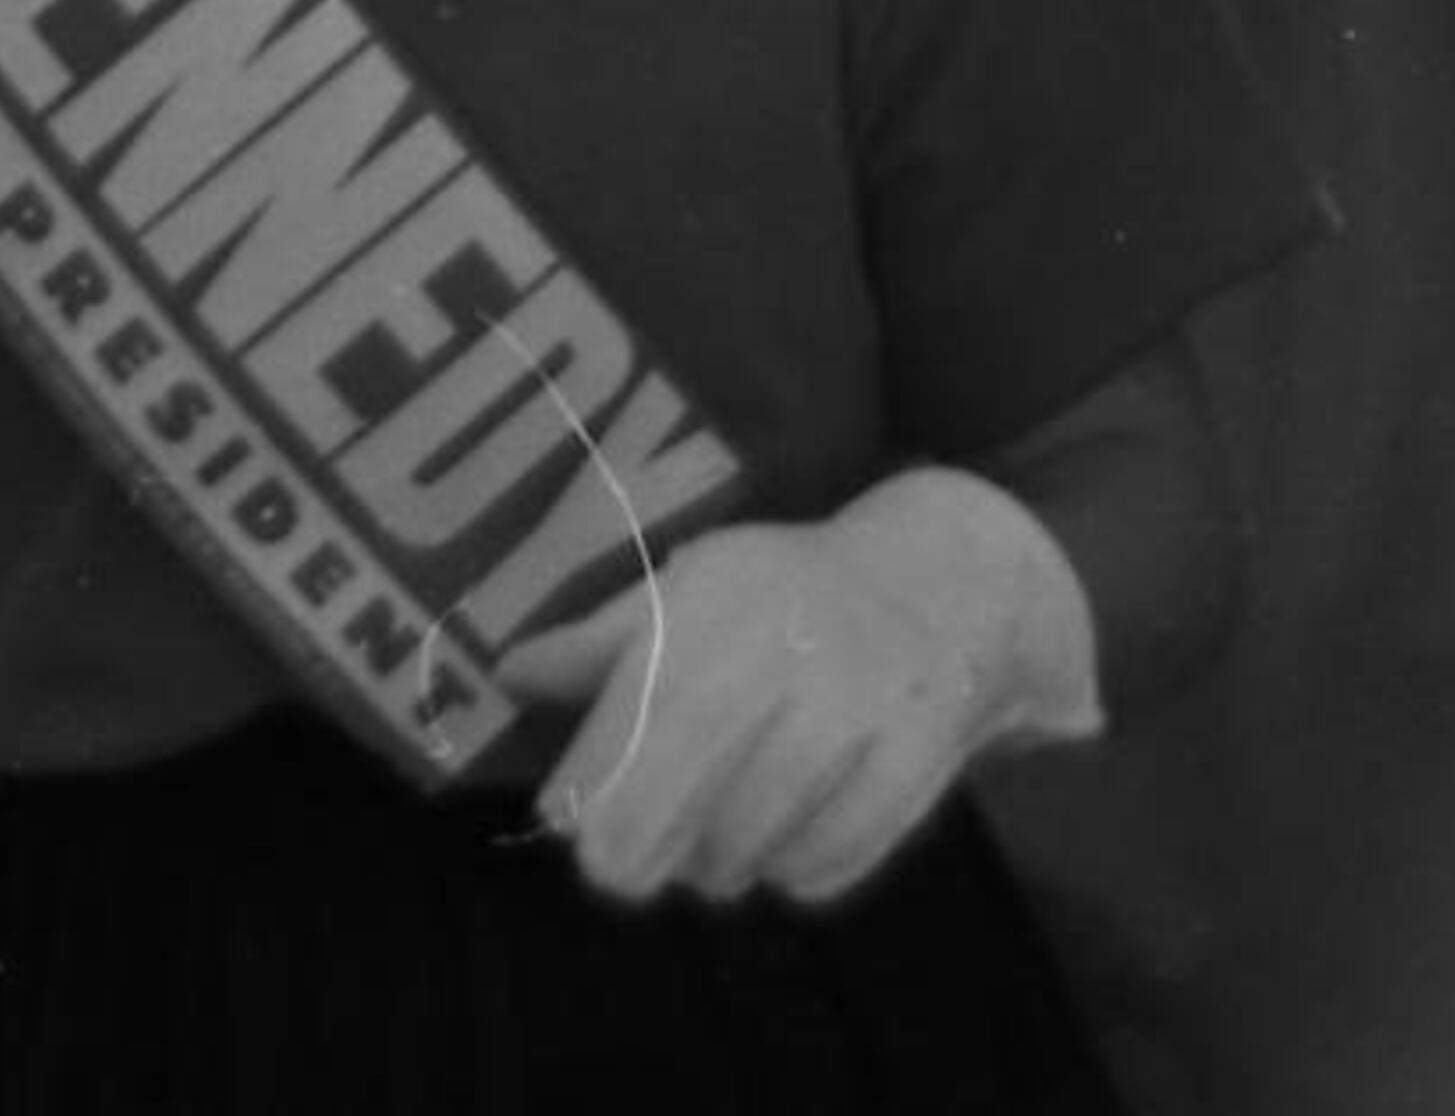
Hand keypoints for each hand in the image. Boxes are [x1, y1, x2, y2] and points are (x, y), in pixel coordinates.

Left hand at [499, 472, 1094, 908]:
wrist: (946, 584)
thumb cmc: (793, 592)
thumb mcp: (698, 585)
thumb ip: (605, 640)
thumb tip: (507, 674)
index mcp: (723, 607)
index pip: (649, 708)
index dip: (599, 780)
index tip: (564, 823)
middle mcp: (792, 657)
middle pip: (702, 788)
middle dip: (646, 846)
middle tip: (623, 869)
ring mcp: (859, 714)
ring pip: (759, 840)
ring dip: (719, 862)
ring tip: (711, 843)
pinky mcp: (914, 764)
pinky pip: (829, 860)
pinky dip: (795, 869)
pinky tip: (783, 842)